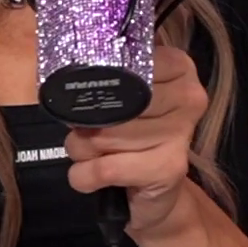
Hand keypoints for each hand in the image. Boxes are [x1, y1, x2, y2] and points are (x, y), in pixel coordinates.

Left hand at [64, 46, 209, 237]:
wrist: (158, 191)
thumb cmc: (135, 132)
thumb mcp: (124, 94)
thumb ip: (105, 69)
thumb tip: (60, 55)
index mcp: (177, 66)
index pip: (121, 62)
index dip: (92, 81)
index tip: (87, 95)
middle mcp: (187, 95)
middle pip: (111, 100)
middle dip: (85, 121)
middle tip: (87, 130)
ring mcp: (180, 133)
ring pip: (102, 134)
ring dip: (81, 148)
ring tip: (91, 152)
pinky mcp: (168, 169)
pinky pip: (104, 168)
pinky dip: (84, 175)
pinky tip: (89, 176)